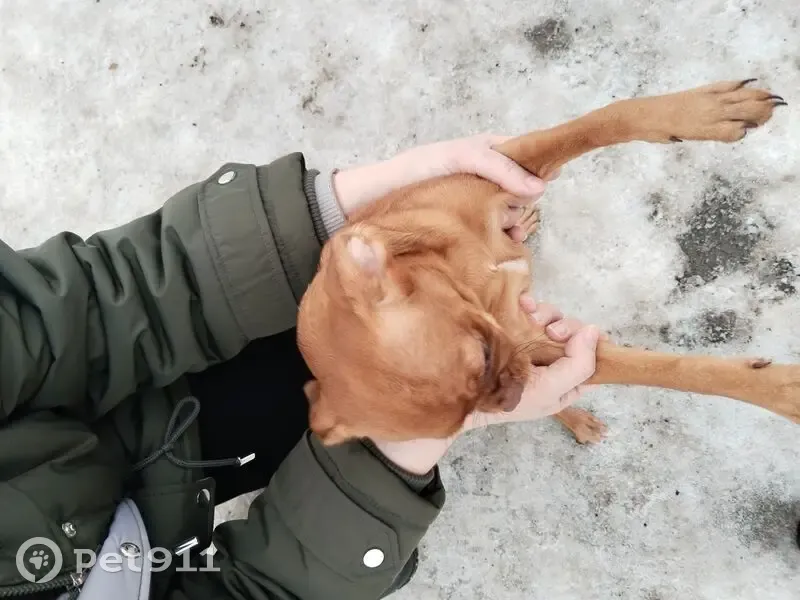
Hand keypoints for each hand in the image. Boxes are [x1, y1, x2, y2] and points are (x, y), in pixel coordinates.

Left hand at [331, 134, 553, 235]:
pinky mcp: (466, 231)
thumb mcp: (460, 157)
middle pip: (521, 190)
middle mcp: (483, 180)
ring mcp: (475, 207)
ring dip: (513, 224)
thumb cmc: (416, 172)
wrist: (374, 200)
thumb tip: (539, 188)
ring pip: (511, 215)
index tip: (551, 179)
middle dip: (522, 201)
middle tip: (512, 210)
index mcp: (483, 154)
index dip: (539, 167)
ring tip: (507, 232)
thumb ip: (499, 167)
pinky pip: (496, 236)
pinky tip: (504, 246)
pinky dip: (504, 241)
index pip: (524, 156)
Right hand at [464, 298, 600, 428]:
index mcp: (565, 381)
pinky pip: (530, 310)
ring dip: (545, 314)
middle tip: (551, 332)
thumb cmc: (507, 399)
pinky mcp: (513, 330)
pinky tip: (523, 303)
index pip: (589, 356)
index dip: (589, 341)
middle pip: (571, 333)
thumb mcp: (550, 390)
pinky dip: (530, 303)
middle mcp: (550, 361)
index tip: (580, 334)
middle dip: (564, 327)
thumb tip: (594, 332)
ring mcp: (530, 344)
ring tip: (530, 318)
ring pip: (551, 319)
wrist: (464, 391)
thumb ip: (578, 365)